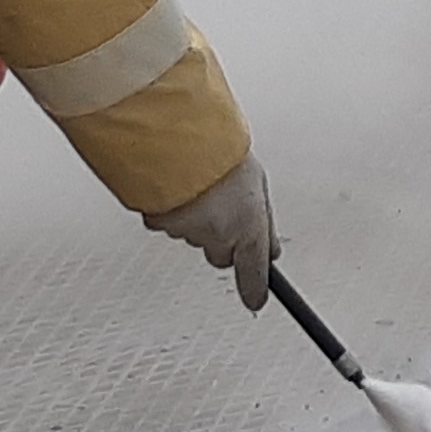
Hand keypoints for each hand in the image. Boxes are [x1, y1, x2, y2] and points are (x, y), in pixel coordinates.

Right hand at [149, 161, 275, 311]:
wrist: (180, 132)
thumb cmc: (223, 152)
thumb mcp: (259, 185)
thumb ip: (264, 224)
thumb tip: (271, 253)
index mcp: (248, 229)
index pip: (255, 275)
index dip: (255, 290)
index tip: (256, 299)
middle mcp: (218, 237)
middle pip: (221, 255)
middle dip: (222, 238)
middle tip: (222, 207)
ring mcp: (188, 232)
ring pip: (194, 236)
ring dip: (196, 217)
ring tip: (199, 184)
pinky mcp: (159, 224)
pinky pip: (168, 223)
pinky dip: (172, 209)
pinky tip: (178, 186)